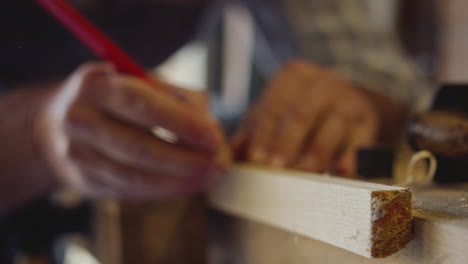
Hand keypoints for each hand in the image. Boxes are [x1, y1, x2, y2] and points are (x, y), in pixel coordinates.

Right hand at [37, 63, 229, 198]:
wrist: (60, 123)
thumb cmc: (116, 100)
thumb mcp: (142, 84)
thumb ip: (179, 100)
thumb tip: (212, 132)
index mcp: (96, 86)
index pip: (145, 107)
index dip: (183, 125)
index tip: (215, 138)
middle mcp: (80, 120)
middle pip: (141, 148)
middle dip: (188, 160)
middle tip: (220, 164)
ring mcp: (77, 155)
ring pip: (136, 177)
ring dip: (181, 181)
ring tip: (210, 177)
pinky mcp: (84, 181)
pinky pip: (131, 191)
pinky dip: (165, 190)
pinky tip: (188, 185)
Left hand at [232, 60, 379, 176]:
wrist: (346, 103)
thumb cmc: (302, 109)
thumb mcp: (275, 111)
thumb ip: (252, 131)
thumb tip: (228, 155)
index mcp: (294, 75)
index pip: (274, 103)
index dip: (264, 132)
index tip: (256, 159)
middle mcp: (323, 81)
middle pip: (302, 112)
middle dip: (287, 143)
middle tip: (275, 170)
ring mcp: (349, 99)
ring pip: (333, 125)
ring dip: (316, 153)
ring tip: (303, 175)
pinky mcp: (369, 120)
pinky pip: (362, 139)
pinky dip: (352, 156)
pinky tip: (342, 171)